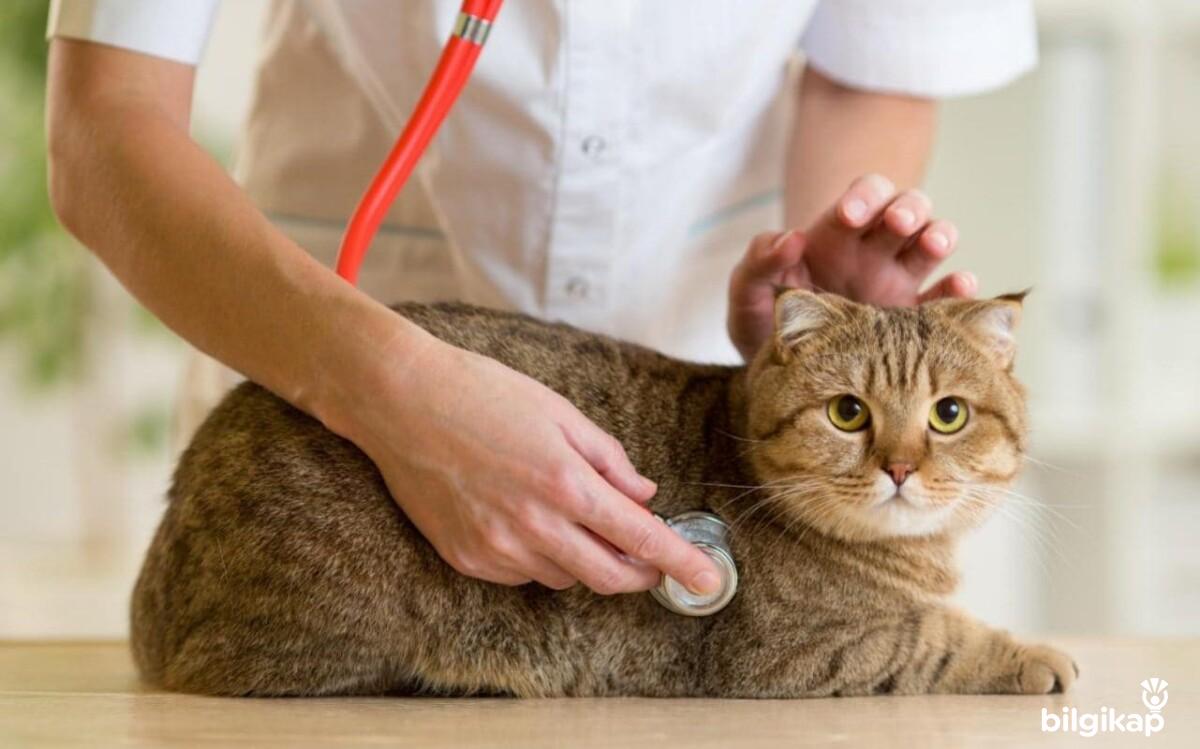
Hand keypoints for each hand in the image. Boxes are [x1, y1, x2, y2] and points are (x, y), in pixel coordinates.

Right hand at [341, 333, 721, 595]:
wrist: (399, 401)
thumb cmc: (481, 393)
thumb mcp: (559, 412)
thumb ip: (608, 458)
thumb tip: (644, 494)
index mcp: (566, 484)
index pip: (642, 539)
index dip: (681, 563)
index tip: (710, 581)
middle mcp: (535, 526)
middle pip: (609, 578)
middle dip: (640, 575)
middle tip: (651, 560)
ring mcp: (498, 549)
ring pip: (565, 578)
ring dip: (584, 559)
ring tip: (566, 513)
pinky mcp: (467, 559)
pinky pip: (522, 574)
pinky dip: (539, 557)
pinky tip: (523, 518)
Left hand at [727, 173, 977, 359]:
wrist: (779, 370)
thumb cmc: (765, 321)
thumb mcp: (748, 293)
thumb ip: (758, 262)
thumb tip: (790, 238)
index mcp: (837, 236)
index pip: (863, 196)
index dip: (863, 196)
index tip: (848, 216)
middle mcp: (874, 251)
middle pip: (908, 208)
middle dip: (906, 208)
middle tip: (896, 223)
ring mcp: (899, 282)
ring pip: (933, 241)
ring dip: (938, 235)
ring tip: (932, 244)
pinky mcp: (913, 320)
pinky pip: (945, 299)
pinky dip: (959, 289)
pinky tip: (961, 288)